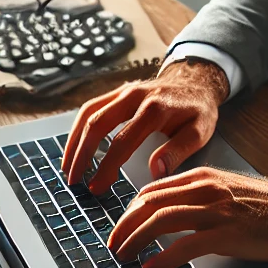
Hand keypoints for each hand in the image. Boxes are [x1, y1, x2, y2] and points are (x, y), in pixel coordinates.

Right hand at [61, 60, 229, 194]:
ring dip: (74, 141)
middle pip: (97, 124)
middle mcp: (134, 96)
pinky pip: (91, 107)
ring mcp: (123, 91)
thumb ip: (178, 151)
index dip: (107, 167)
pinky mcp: (117, 91)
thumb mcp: (199, 132)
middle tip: (74, 180)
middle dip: (81, 155)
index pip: (122, 141)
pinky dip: (78, 128)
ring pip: (88, 113)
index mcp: (154, 108)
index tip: (97, 187)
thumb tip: (155, 171)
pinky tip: (75, 147)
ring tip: (67, 167)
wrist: (197, 81)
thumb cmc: (198, 110)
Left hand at [107, 167, 267, 267]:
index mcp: (202, 178)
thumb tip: (168, 213)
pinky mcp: (228, 233)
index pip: (152, 190)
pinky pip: (187, 245)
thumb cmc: (267, 206)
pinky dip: (164, 257)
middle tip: (113, 244)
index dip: (129, 210)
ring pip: (162, 221)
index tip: (120, 227)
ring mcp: (216, 211)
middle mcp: (205, 190)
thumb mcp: (226, 191)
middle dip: (124, 225)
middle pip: (150, 204)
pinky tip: (153, 267)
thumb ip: (197, 197)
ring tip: (124, 256)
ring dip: (136, 240)